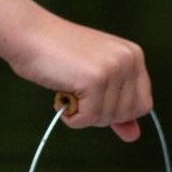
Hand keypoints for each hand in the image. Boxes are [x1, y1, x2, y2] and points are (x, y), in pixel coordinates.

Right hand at [8, 14, 151, 141]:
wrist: (28, 34)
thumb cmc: (57, 55)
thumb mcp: (94, 79)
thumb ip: (116, 106)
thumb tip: (133, 136)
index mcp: (134, 56)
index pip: (143, 104)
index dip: (117, 111)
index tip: (95, 99)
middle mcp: (129, 60)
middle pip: (127, 114)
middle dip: (100, 114)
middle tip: (78, 93)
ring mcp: (113, 69)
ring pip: (107, 118)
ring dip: (83, 114)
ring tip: (68, 90)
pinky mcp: (95, 80)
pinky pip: (88, 119)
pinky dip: (72, 117)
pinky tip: (61, 97)